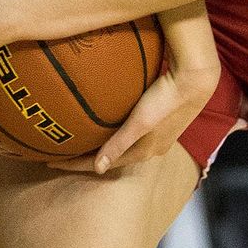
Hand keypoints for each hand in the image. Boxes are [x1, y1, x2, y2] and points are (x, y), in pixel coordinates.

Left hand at [50, 62, 221, 175]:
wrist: (195, 79)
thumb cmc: (165, 100)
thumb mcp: (140, 122)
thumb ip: (119, 143)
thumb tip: (98, 168)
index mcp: (144, 151)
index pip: (103, 164)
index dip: (77, 165)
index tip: (52, 163)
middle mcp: (150, 147)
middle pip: (111, 156)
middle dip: (86, 158)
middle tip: (61, 154)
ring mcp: (156, 134)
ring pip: (120, 145)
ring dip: (99, 145)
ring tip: (78, 141)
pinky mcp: (159, 120)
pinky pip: (128, 132)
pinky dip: (112, 133)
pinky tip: (105, 123)